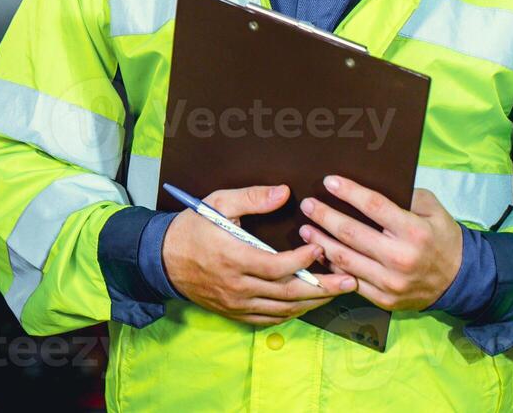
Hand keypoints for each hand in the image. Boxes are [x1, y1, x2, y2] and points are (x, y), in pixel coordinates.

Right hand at [162, 184, 357, 326]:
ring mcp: (237, 303)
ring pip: (283, 309)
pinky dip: (292, 313)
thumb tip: (284, 192)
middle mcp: (238, 286)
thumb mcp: (218, 202)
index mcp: (235, 258)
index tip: (319, 247)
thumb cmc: (193, 227)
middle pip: (288, 293)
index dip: (303, 260)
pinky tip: (307, 304)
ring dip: (312, 302)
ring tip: (337, 291)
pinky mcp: (235, 312)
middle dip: (322, 288)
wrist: (162, 259)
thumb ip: (252, 197)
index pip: (278, 266)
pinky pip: (269, 319)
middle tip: (349, 280)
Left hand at [298, 175, 461, 311]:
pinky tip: (320, 253)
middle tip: (308, 205)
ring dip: (321, 242)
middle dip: (325, 216)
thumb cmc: (442, 238)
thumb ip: (406, 197)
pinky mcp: (383, 298)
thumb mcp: (433, 210)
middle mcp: (400, 258)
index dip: (348, 192)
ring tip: (305, 229)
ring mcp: (390, 282)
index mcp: (414, 231)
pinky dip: (332, 266)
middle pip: (351, 233)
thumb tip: (371, 187)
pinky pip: (349, 280)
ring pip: (345, 259)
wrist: (459, 280)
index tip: (329, 181)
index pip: (374, 206)